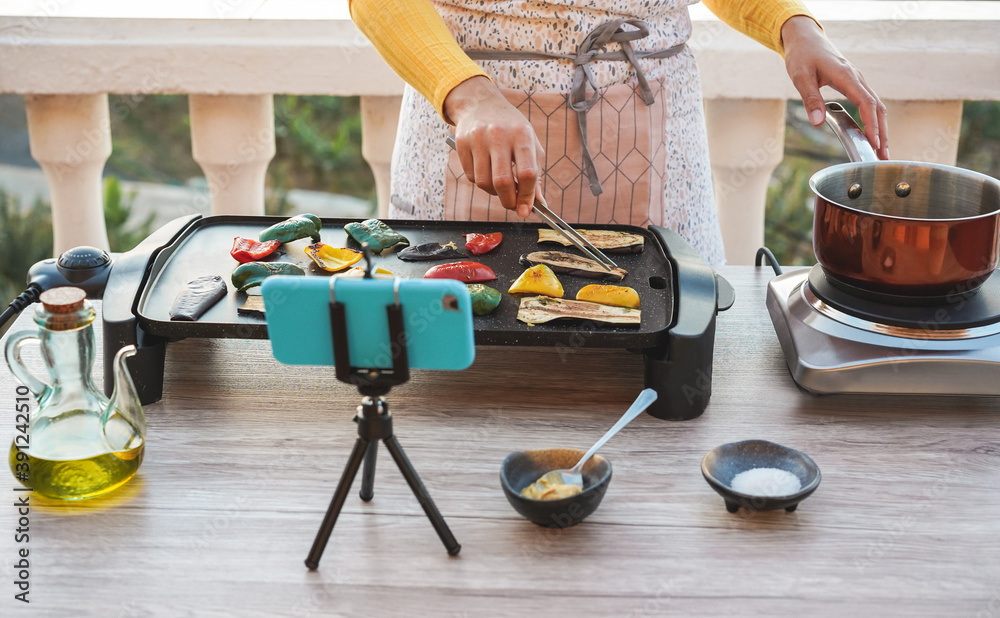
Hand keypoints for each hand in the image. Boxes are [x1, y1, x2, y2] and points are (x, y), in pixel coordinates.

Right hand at [443, 76, 545, 216]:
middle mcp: (499, 135)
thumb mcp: (529, 144)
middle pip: (503, 182)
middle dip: (509, 201)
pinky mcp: (462, 143)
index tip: (527, 210)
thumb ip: (535, 175)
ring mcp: (478, 138)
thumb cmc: (510, 128)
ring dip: (493, 192)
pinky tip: (486, 172)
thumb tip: (539, 205)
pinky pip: (470, 176)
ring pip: (484, 182)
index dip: (527, 196)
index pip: (527, 173)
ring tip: (499, 186)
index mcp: (522, 134)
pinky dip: (480, 182)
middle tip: (512, 206)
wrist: (480, 103)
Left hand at [782, 16, 888, 159]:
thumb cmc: (802, 55)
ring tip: (881, 151)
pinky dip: (873, 120)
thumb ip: (810, 99)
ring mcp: (857, 81)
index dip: (872, 124)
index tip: (874, 143)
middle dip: (882, 132)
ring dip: (880, 128)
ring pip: (876, 106)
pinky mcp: (854, 84)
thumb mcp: (800, 76)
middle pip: (878, 108)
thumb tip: (817, 122)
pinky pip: (869, 103)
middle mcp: (857, 79)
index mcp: (847, 76)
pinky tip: (871, 134)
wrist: (805, 39)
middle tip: (883, 156)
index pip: (866, 103)